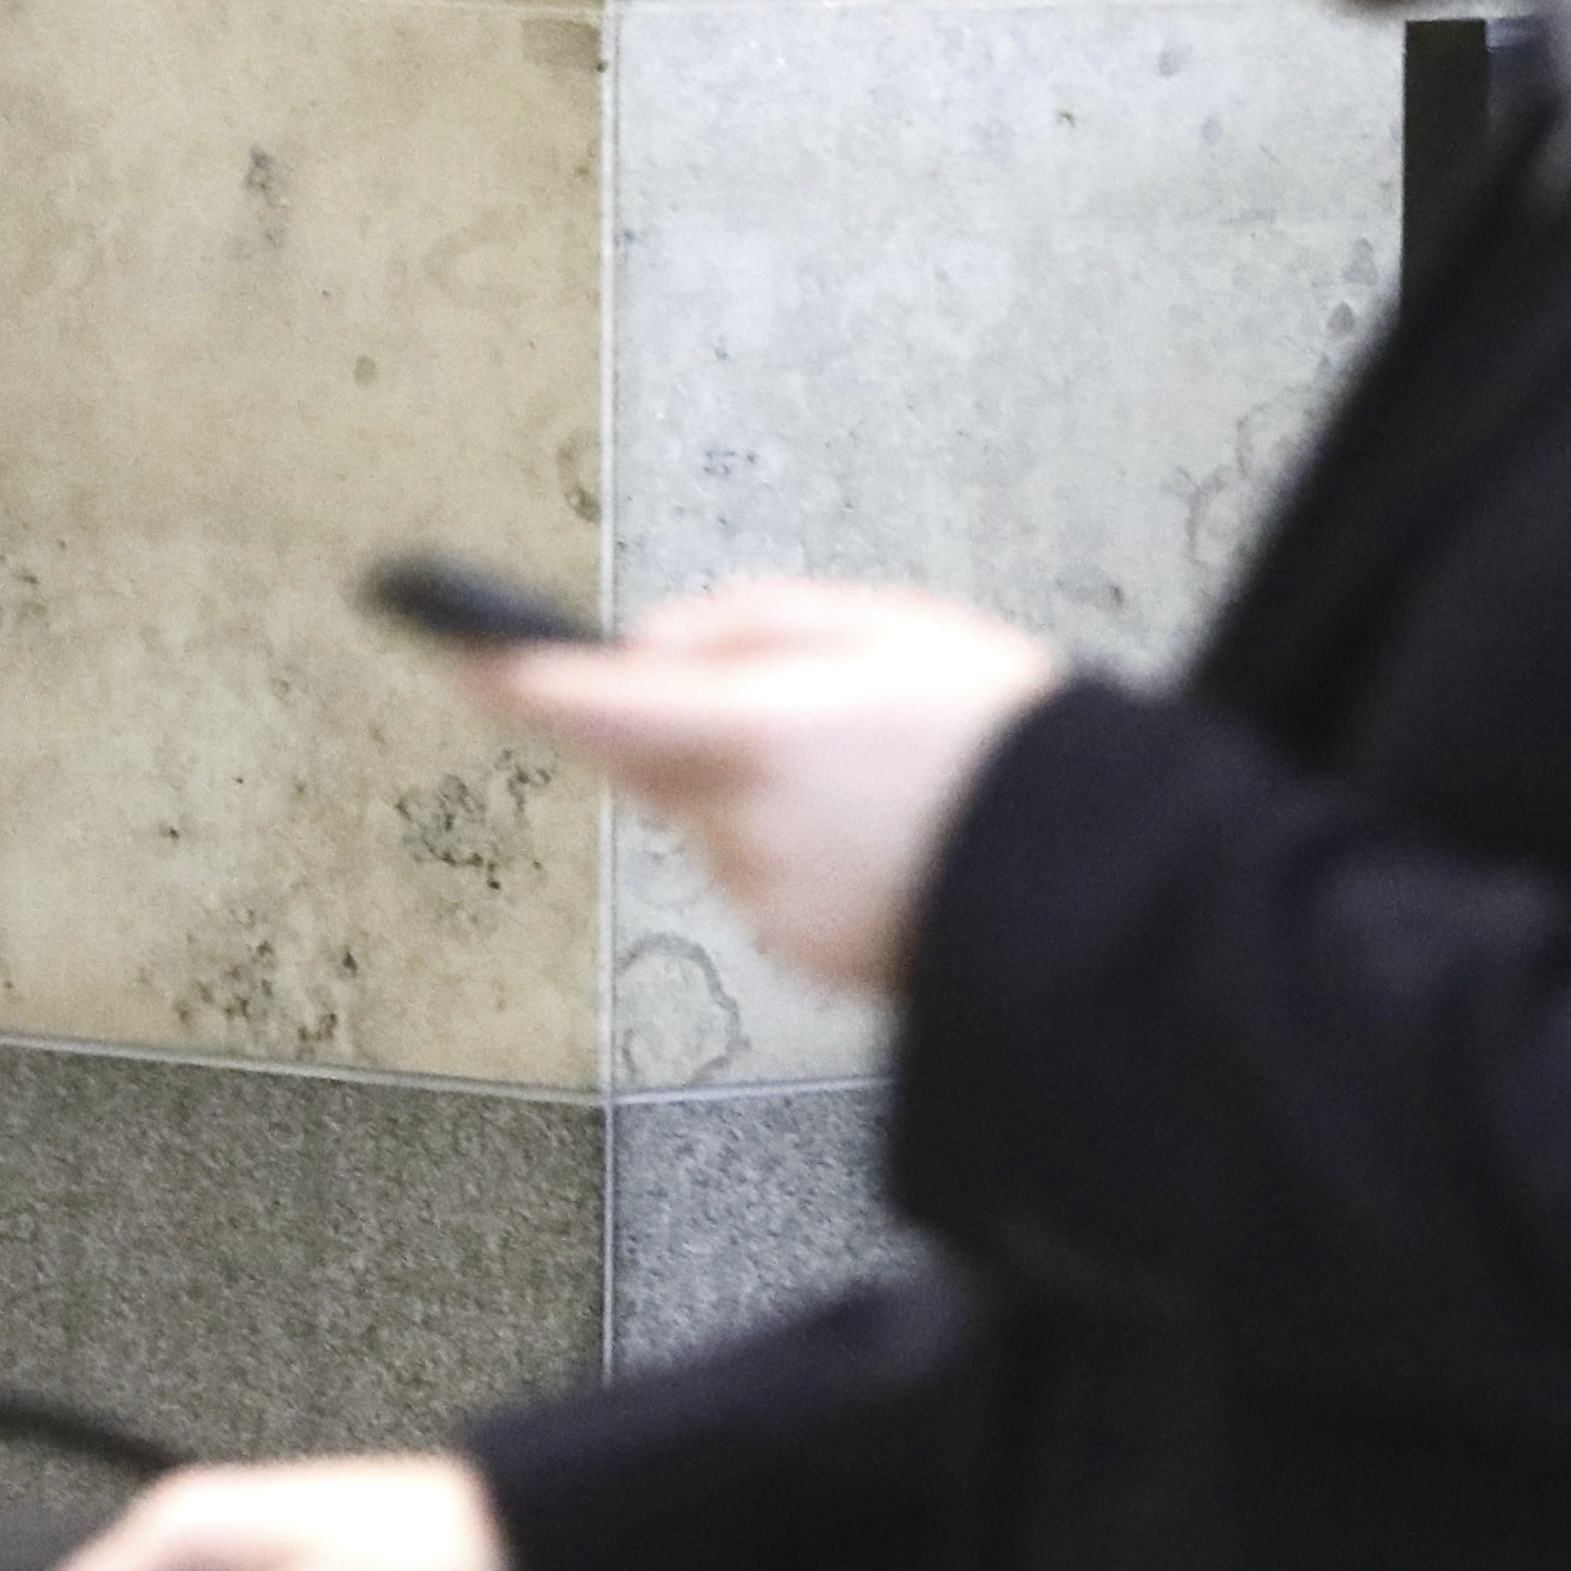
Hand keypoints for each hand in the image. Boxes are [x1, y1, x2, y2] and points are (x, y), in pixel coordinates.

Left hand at [477, 582, 1069, 993]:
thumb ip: (759, 620)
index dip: (518, 677)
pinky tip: (892, 839)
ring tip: (888, 783)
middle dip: (698, 729)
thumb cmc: (1019, 744)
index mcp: (769, 729)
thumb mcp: (901, 627)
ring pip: (715, 823)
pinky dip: (807, 853)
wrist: (1109, 882)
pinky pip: (766, 879)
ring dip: (767, 793)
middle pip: (656, 763)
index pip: (598, 701)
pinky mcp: (803, 950)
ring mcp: (772, 897)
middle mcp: (752, 825)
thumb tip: (656, 640)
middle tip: (806, 712)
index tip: (461, 653)